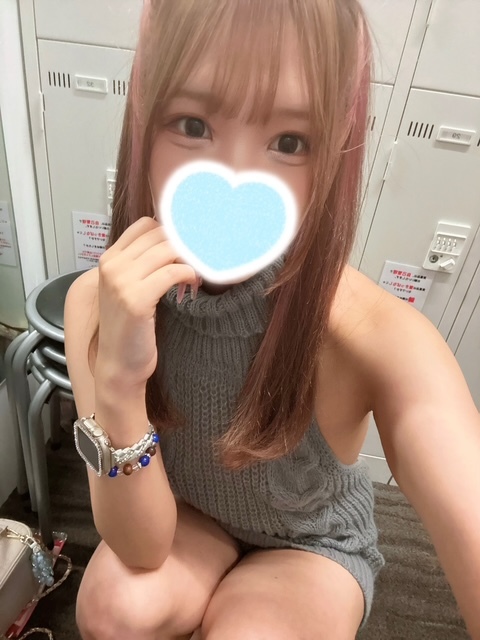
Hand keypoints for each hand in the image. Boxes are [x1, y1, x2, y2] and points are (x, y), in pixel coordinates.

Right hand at [95, 217, 196, 391]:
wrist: (118, 365)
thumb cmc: (129, 329)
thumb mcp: (129, 288)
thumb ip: (144, 264)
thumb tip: (178, 243)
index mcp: (109, 259)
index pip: (146, 225)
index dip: (173, 231)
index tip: (190, 244)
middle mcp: (111, 265)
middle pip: (160, 234)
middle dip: (186, 244)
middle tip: (202, 258)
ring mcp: (121, 282)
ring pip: (168, 249)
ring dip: (190, 259)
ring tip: (197, 273)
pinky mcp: (135, 299)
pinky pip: (172, 272)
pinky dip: (189, 274)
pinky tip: (193, 285)